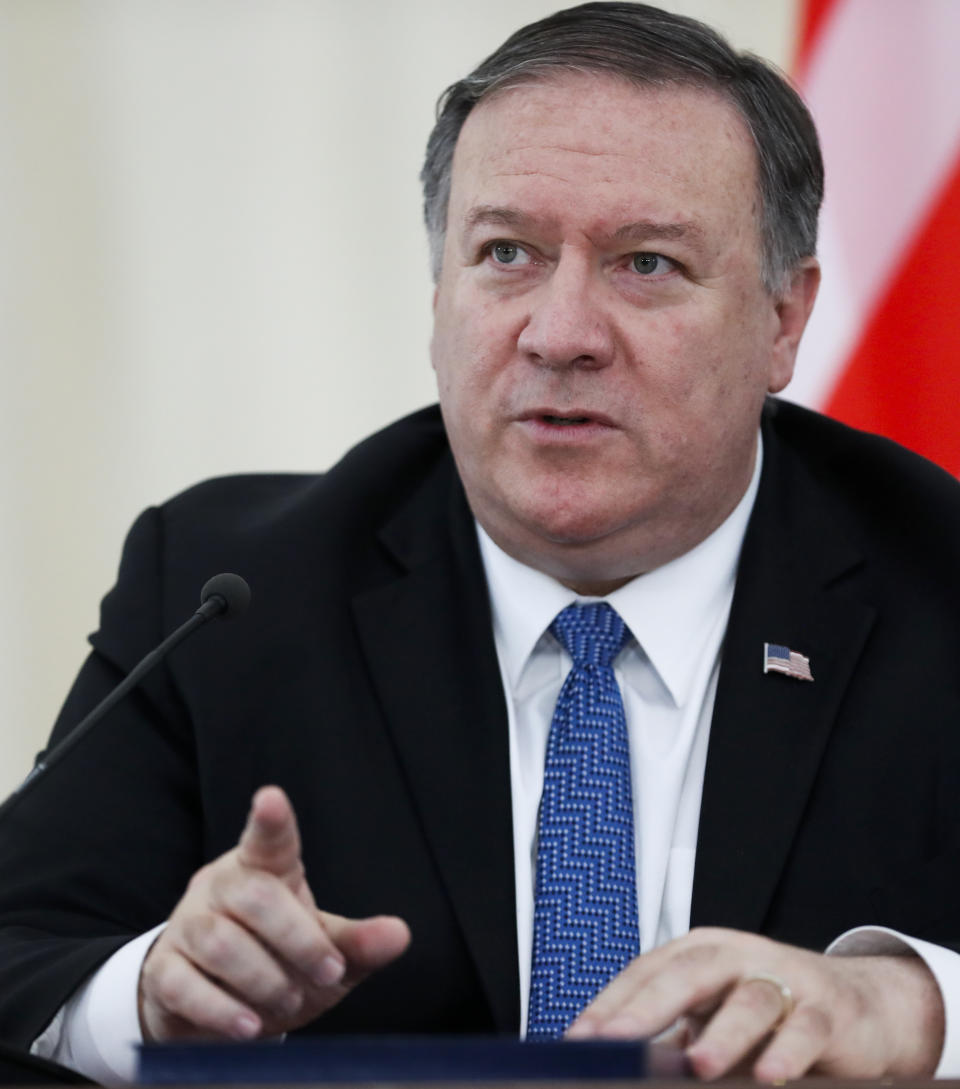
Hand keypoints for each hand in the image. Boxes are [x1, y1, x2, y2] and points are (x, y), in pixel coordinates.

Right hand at [138, 785, 410, 1041]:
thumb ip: (358, 944)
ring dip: (262, 979)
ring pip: (220, 941)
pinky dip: (220, 1010)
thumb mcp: (325, 954)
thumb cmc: (279, 964)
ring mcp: (188, 925)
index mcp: (264, 870)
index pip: (268, 839)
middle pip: (255, 897)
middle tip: (327, 972)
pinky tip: (246, 1027)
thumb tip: (400, 934)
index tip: (271, 798)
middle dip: (298, 939)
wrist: (217, 1011)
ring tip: (288, 1002)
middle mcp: (222, 887)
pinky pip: (184, 984)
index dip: (271, 820)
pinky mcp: (163, 970)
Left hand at [566, 927, 944, 1080]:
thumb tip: (613, 1064)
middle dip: (647, 1008)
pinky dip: (786, 1051)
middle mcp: (738, 957)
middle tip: (614, 1042)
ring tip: (697, 1066)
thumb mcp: (715, 1016)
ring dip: (722, 1034)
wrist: (862, 1007)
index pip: (646, 972)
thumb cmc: (772, 1010)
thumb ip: (671, 1036)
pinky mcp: (828, 1011)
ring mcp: (784, 979)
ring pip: (749, 1000)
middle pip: (688, 974)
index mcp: (701, 953)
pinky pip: (805, 1030)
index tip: (578, 1040)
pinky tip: (769, 1075)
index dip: (611, 1005)